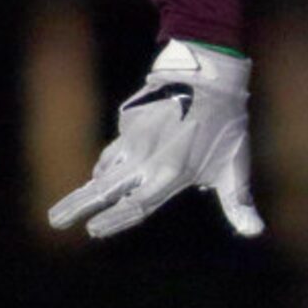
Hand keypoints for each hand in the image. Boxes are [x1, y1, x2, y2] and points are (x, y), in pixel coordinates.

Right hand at [48, 39, 263, 239]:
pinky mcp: (127, 122)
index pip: (137, 205)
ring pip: (104, 169)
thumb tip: (255, 233)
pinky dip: (111, 163)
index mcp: (172, 173)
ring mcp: (133, 138)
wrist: (208, 74)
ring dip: (89, 187)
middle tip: (52, 222)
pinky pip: (115, 150)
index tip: (93, 232)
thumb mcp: (236, 165)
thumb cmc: (227, 125)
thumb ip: (239, 203)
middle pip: (104, 189)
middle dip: (76, 207)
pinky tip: (109, 171)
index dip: (115, 221)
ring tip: (65, 207)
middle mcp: (146, 158)